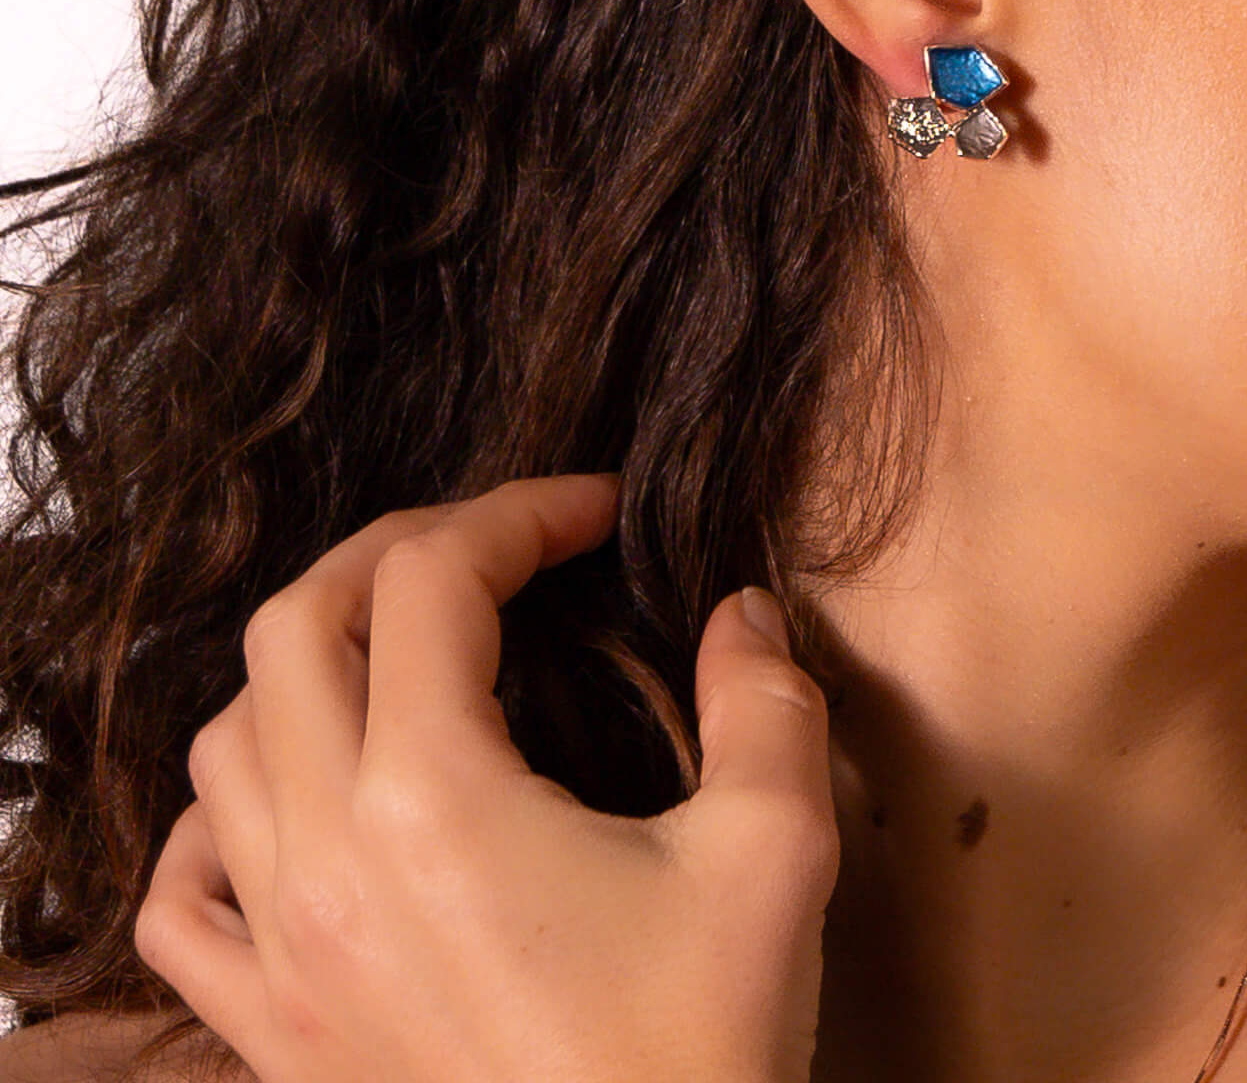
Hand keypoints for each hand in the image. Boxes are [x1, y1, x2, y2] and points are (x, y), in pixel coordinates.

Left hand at [135, 474, 840, 1082]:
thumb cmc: (693, 1056)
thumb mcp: (770, 855)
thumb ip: (766, 705)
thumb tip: (742, 613)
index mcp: (435, 798)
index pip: (431, 578)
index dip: (518, 512)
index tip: (594, 513)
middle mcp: (326, 859)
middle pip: (298, 628)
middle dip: (399, 552)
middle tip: (499, 549)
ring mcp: (282, 954)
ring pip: (225, 744)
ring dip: (310, 665)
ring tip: (409, 653)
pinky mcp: (273, 1036)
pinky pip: (180, 905)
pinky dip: (212, 824)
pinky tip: (286, 804)